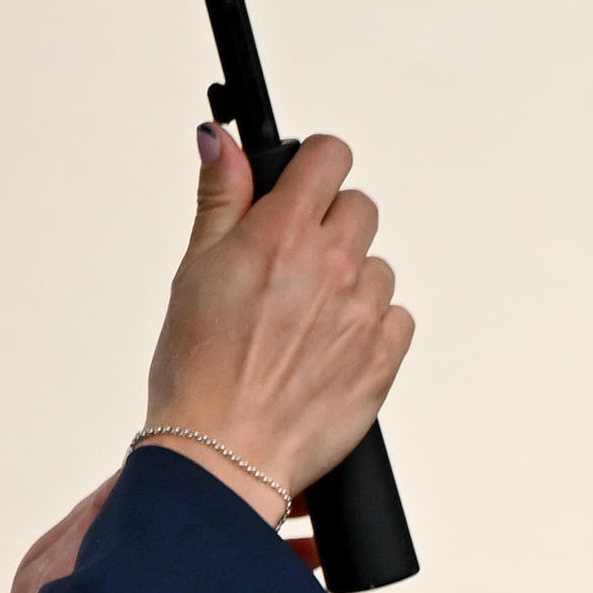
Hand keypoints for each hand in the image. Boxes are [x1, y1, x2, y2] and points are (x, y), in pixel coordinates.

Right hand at [140, 128, 412, 527]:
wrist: (225, 451)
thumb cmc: (199, 370)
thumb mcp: (195, 267)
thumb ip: (221, 196)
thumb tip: (222, 140)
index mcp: (282, 233)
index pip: (330, 157)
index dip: (315, 167)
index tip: (304, 184)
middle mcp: (333, 265)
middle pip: (359, 208)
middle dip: (329, 226)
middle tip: (291, 265)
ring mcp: (365, 312)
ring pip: (376, 267)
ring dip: (349, 282)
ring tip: (303, 319)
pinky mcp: (386, 357)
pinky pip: (396, 318)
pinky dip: (370, 327)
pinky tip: (329, 348)